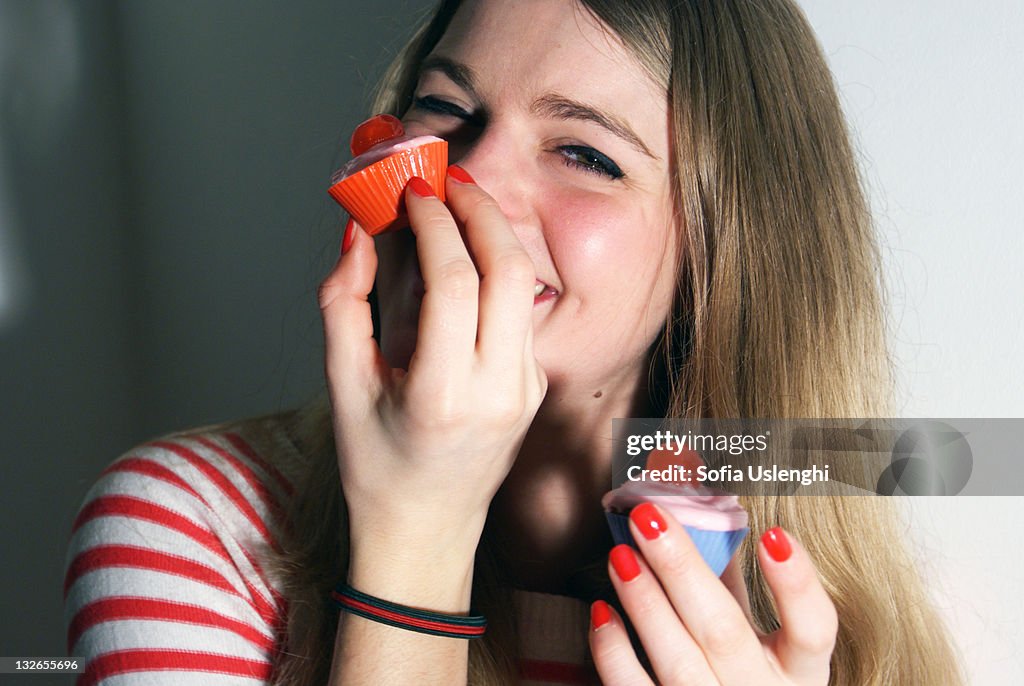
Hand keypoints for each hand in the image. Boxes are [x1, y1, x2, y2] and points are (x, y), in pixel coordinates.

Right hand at [318, 169, 547, 557]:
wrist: (427, 527)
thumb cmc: (377, 465)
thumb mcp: (343, 386)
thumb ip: (343, 303)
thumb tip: (358, 232)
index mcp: (443, 395)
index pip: (455, 282)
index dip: (434, 223)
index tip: (411, 192)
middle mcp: (497, 390)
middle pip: (508, 271)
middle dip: (480, 210)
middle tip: (447, 180)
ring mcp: (525, 390)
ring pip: (525, 285)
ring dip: (494, 234)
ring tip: (458, 205)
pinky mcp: (535, 387)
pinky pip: (521, 312)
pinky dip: (496, 272)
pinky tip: (466, 257)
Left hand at [590, 505, 836, 684]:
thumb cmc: (741, 673)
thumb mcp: (753, 631)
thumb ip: (732, 574)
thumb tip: (696, 493)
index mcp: (798, 669)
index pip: (814, 630)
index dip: (797, 585)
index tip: (774, 534)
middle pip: (724, 633)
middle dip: (682, 571)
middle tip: (650, 517)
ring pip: (679, 662)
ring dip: (646, 603)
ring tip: (621, 555)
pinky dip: (615, 654)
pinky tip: (602, 612)